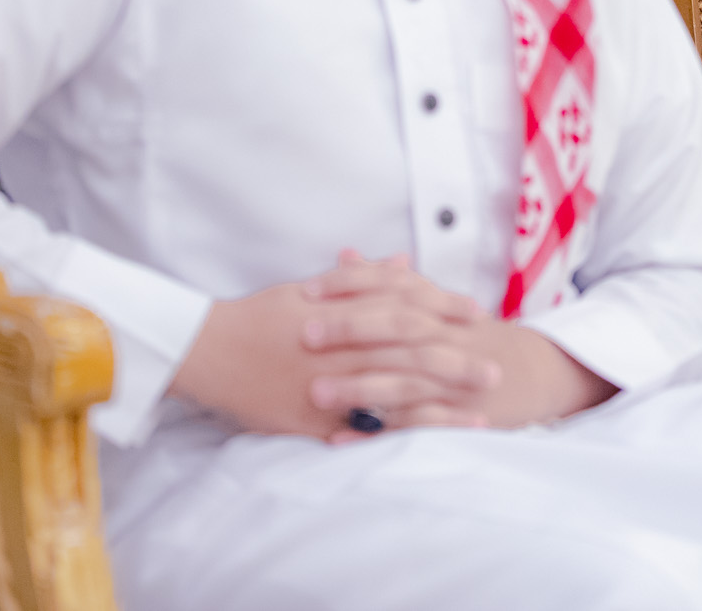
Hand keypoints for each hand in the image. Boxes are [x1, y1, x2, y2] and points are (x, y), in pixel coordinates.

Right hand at [169, 255, 493, 439]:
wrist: (206, 351)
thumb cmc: (259, 316)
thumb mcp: (310, 289)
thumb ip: (363, 279)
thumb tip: (406, 264)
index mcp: (342, 312)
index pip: (403, 308)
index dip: (443, 310)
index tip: (476, 315)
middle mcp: (340, 349)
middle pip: (409, 353)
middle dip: (456, 360)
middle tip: (495, 367)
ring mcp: (328, 386)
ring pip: (395, 392)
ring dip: (442, 399)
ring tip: (480, 406)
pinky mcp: (315, 420)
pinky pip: (365, 428)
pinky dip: (402, 431)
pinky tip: (432, 437)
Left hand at [302, 252, 616, 431]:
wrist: (531, 371)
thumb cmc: (469, 334)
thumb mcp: (433, 302)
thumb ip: (386, 280)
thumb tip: (343, 254)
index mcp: (437, 307)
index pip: (393, 286)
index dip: (351, 287)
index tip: (307, 292)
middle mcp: (447, 338)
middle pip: (400, 328)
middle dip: (353, 331)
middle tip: (306, 335)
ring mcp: (453, 379)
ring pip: (406, 380)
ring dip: (361, 387)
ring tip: (318, 392)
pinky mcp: (455, 416)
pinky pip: (413, 428)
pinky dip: (378, 433)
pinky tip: (341, 438)